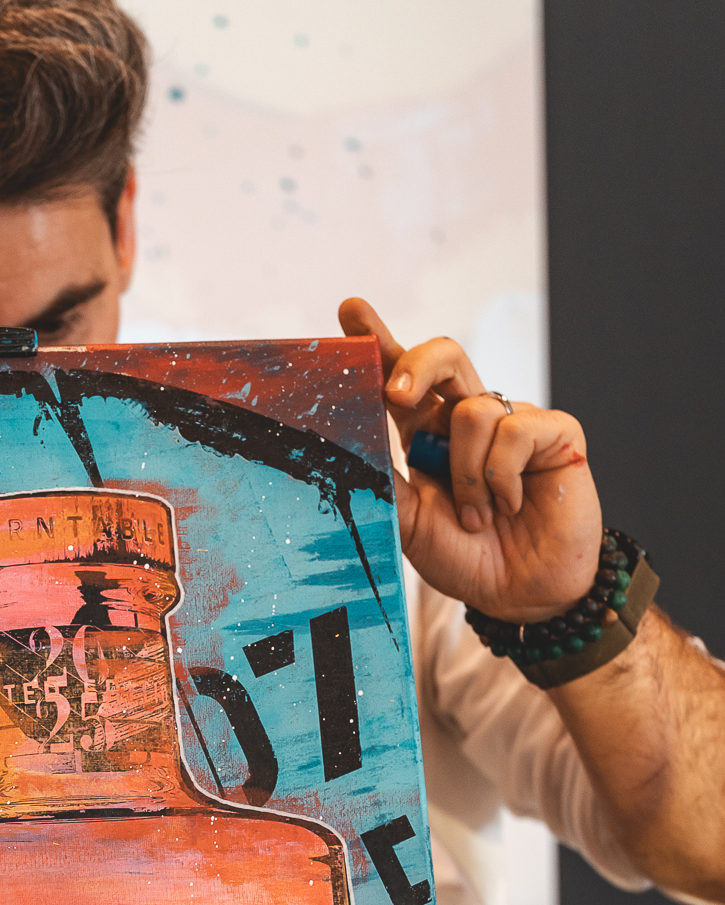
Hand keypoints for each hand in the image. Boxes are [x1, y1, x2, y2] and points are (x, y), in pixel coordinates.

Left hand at [339, 297, 602, 620]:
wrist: (519, 595)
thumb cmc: (465, 558)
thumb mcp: (409, 521)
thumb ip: (384, 478)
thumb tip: (348, 440)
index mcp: (427, 434)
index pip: (400, 379)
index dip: (378, 342)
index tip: (350, 309)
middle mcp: (469, 420)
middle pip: (443, 356)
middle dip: (414, 365)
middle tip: (396, 395)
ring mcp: (514, 422)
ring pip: (473, 410)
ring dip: (466, 474)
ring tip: (478, 517)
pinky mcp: (556, 433)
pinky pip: (515, 431)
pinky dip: (502, 478)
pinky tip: (511, 505)